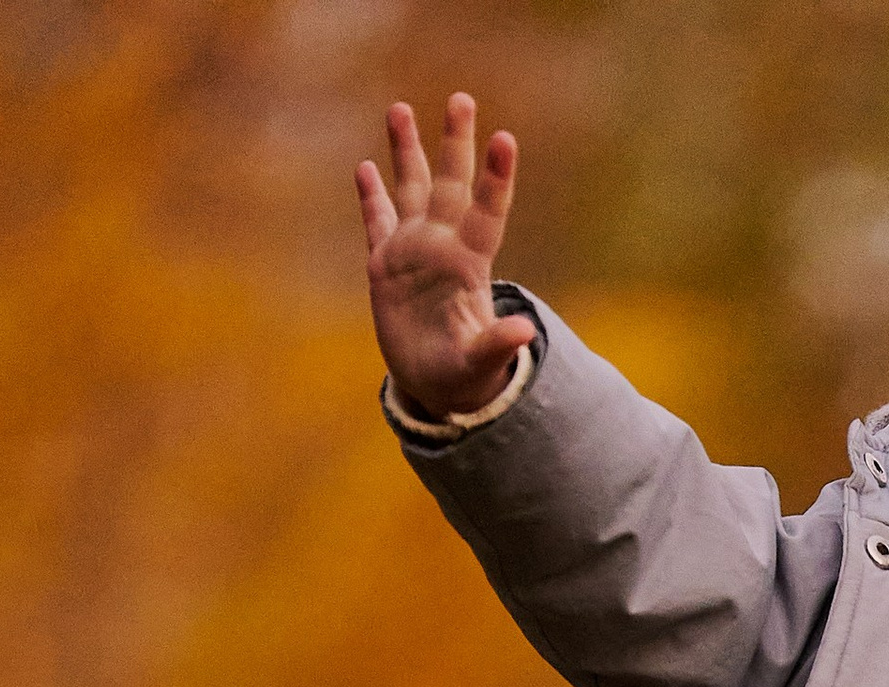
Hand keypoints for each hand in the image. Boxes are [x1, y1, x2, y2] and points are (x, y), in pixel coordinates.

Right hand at [356, 93, 535, 421]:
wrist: (437, 385)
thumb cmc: (464, 378)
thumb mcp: (479, 367)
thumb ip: (497, 347)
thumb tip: (523, 335)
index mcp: (468, 267)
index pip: (486, 213)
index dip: (495, 178)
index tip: (504, 138)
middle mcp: (442, 248)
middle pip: (450, 186)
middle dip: (455, 144)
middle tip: (461, 99)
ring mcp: (413, 253)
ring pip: (410, 190)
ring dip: (406, 152)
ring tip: (400, 108)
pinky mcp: (386, 266)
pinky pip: (377, 223)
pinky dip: (371, 197)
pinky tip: (365, 167)